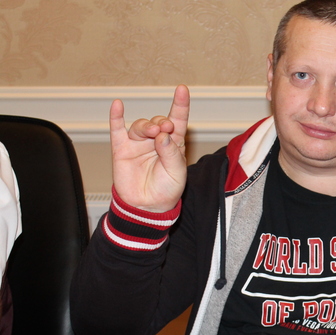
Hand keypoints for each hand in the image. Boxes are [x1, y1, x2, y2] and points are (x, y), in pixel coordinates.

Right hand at [109, 85, 189, 211]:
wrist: (147, 207)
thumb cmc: (166, 190)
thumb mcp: (177, 173)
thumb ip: (171, 153)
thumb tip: (163, 134)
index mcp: (173, 144)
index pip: (178, 120)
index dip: (180, 105)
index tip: (182, 90)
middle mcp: (156, 140)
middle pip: (158, 121)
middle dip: (162, 121)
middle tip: (165, 128)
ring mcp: (138, 143)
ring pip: (141, 125)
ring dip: (147, 125)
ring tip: (152, 133)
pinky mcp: (121, 149)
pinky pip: (117, 129)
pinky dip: (116, 116)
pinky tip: (118, 105)